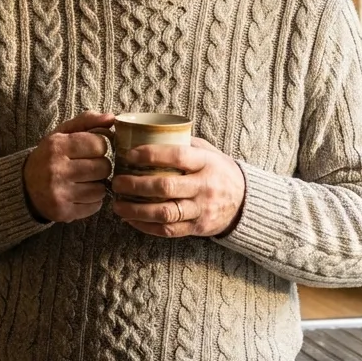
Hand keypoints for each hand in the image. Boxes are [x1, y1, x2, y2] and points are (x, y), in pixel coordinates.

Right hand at [22, 110, 116, 222]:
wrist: (25, 187)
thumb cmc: (49, 157)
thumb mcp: (62, 134)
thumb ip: (86, 122)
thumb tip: (112, 118)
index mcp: (56, 146)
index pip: (99, 144)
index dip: (99, 147)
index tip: (91, 150)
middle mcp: (56, 169)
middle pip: (103, 167)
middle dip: (100, 166)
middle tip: (89, 167)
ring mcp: (59, 193)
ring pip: (101, 188)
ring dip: (97, 184)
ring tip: (84, 181)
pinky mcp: (63, 212)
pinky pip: (95, 206)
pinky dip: (92, 201)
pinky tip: (80, 194)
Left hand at [110, 136, 245, 236]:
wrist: (244, 201)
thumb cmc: (217, 170)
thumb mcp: (207, 151)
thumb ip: (182, 143)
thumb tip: (145, 130)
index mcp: (206, 163)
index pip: (177, 156)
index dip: (151, 155)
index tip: (129, 155)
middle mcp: (204, 187)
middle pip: (165, 187)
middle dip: (136, 185)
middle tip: (117, 182)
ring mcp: (201, 210)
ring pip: (165, 213)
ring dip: (136, 210)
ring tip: (117, 204)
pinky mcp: (197, 228)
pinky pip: (168, 230)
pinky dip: (146, 226)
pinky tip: (130, 219)